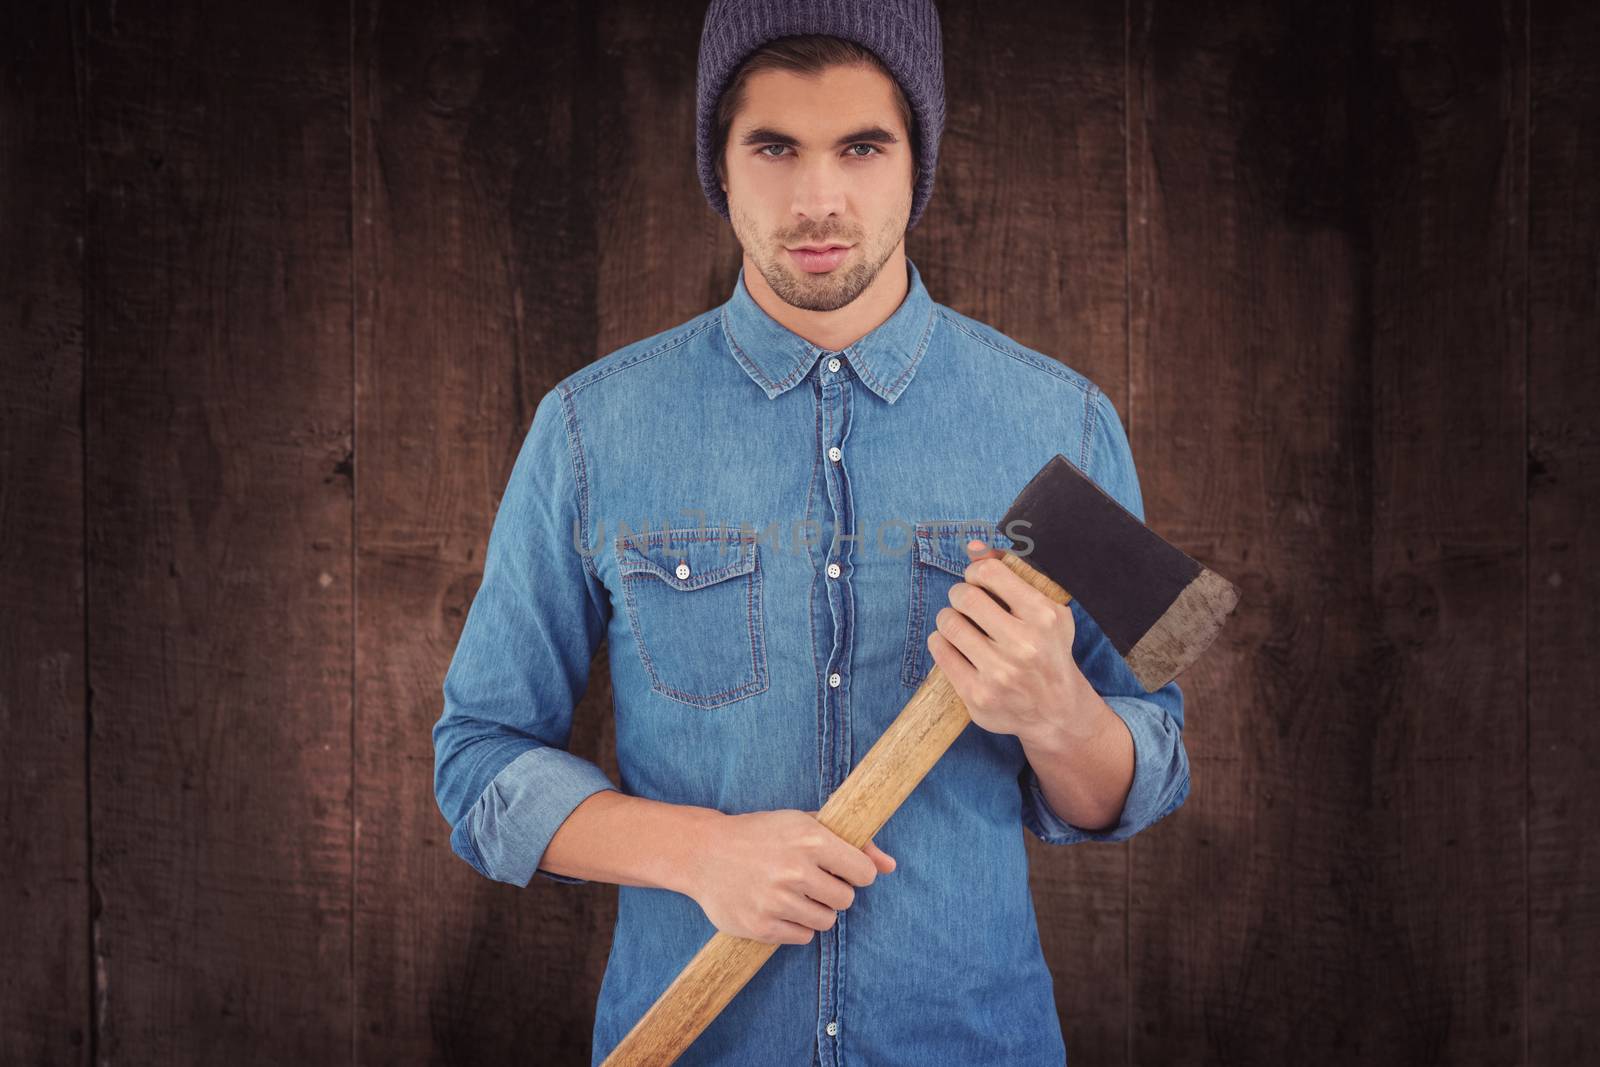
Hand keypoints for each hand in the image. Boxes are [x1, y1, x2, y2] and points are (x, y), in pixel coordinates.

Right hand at [685, 808, 895, 945]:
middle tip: (811, 880)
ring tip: (792, 893)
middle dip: (834, 892)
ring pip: (826, 921)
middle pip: (846, 900)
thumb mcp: (805, 824)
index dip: (856, 872)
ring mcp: (777, 901)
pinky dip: (795, 925)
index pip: (864, 873)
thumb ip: (853, 843)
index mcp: (810, 839)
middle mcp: (795, 870)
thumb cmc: (762, 835)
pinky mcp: (762, 927)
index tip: (840, 868)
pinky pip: (803, 936)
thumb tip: (891, 866)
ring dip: (815, 910)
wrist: (704, 852)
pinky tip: (777, 906)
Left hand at [927, 539, 1100, 743]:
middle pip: (964, 597)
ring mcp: (998, 674)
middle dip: (960, 595)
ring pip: (948, 623)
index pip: (989, 574)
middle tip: (966, 603)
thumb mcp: (1046, 610)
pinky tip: (955, 645)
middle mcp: (1023, 645)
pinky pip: (940, 652)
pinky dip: (942, 643)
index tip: (977, 581)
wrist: (1057, 712)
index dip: (976, 572)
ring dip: (949, 619)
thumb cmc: (1048, 651)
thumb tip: (974, 547)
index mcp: (1043, 617)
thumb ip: (1011, 575)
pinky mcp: (977, 696)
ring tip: (962, 625)